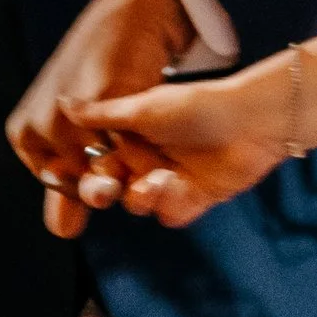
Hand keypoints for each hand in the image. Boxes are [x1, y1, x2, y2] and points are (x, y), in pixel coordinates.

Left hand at [8, 0, 190, 237]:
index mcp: (26, 134)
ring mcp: (71, 111)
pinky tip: (156, 141)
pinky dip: (144, 150)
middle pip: (81, 182)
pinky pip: (128, 142)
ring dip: (132, 174)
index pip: (59, 187)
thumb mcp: (70, 130)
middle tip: (123, 187)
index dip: (87, 191)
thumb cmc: (94, 77)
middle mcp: (41, 125)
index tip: (111, 184)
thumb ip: (69, 182)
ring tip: (150, 165)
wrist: (124, 21)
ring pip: (107, 166)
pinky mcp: (104, 96)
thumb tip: (64, 232)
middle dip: (107, 189)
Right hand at [60, 53, 294, 230]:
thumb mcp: (144, 107)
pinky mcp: (196, 198)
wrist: (252, 119)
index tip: (70, 173)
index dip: (84, 170)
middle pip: (114, 188)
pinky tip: (179, 186)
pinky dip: (171, 204)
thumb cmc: (197, 105)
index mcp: (133, 134)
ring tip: (159, 178)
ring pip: (140, 203)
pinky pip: (171, 214)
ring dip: (143, 195)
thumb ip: (103, 114)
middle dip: (107, 189)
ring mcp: (172, 180)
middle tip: (110, 185)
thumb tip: (64, 103)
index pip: (97, 160)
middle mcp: (148, 158)